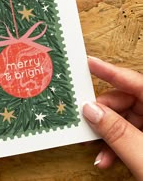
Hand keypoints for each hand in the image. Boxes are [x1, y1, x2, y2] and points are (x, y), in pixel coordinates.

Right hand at [83, 56, 142, 179]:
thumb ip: (117, 132)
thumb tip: (91, 110)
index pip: (135, 82)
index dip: (110, 72)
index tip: (90, 63)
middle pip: (124, 102)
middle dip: (102, 115)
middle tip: (85, 122)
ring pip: (122, 120)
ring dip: (105, 134)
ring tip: (93, 147)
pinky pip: (127, 134)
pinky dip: (114, 145)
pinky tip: (106, 157)